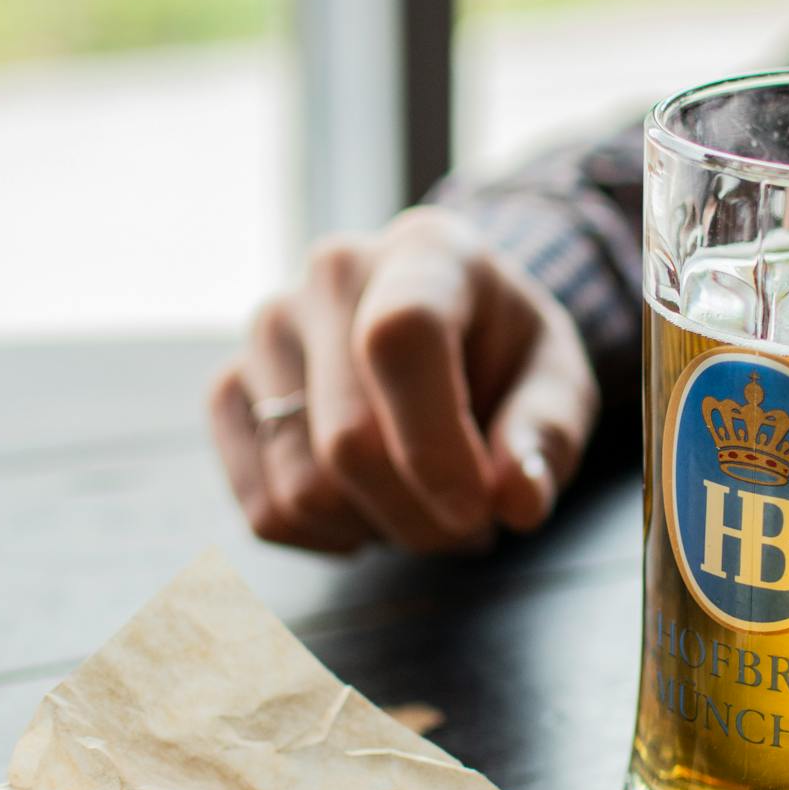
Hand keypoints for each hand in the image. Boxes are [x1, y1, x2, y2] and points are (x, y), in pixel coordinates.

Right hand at [209, 207, 598, 553]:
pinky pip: (265, 510)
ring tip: (423, 501)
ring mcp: (266, 332)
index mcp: (425, 253)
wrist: (449, 330)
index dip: (433, 446)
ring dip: (378, 529)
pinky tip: (368, 506)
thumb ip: (545, 437)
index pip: (399, 341)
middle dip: (422, 517)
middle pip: (348, 443)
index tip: (477, 511)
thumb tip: (516, 498)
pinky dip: (326, 537)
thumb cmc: (505, 356)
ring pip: (302, 489)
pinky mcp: (231, 390)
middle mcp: (329, 277)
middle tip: (472, 521)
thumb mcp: (558, 384)